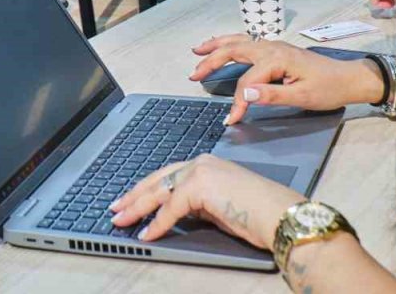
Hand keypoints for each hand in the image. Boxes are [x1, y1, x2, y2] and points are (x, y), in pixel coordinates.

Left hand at [110, 155, 301, 248]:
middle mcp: (201, 162)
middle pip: (158, 180)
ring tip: (121, 221)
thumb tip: (176, 214)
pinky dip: (157, 223)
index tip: (129, 201)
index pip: (167, 175)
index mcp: (206, 164)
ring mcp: (200, 171)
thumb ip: (198, 205)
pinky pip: (171, 207)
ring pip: (159, 191)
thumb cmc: (258, 214)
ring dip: (137, 208)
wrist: (279, 215)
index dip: (146, 189)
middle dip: (134, 196)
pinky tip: (147, 234)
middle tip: (116, 209)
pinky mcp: (200, 186)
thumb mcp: (220, 207)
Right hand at [189, 34, 384, 124]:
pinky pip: (246, 42)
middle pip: (234, 51)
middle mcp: (271, 47)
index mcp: (276, 58)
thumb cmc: (329, 88)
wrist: (350, 79)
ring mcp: (273, 46)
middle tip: (193, 75)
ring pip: (237, 41)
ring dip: (216, 46)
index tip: (231, 119)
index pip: (246, 81)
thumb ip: (271, 95)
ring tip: (197, 50)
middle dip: (211, 62)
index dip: (236, 102)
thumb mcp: (302, 96)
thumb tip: (244, 93)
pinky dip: (230, 43)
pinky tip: (222, 46)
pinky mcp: (276, 49)